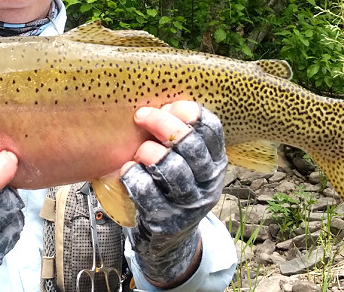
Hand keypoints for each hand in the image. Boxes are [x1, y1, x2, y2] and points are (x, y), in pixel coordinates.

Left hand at [120, 101, 227, 286]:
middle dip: (163, 125)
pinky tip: (127, 170)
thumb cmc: (171, 187)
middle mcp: (208, 183)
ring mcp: (189, 204)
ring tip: (139, 151)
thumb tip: (162, 104)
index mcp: (216, 162)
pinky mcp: (166, 221)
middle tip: (141, 116)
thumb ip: (178, 135)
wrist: (168, 239)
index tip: (168, 106)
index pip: (212, 129)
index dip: (190, 112)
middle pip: (190, 146)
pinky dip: (134, 177)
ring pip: (173, 170)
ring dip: (150, 153)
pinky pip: (148, 194)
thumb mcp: (186, 161)